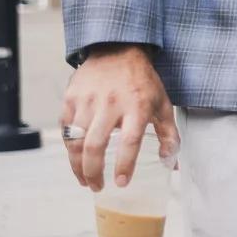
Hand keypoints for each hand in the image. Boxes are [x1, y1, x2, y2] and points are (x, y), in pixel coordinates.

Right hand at [60, 44, 178, 190]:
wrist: (117, 50)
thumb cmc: (142, 81)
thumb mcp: (162, 103)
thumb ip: (168, 134)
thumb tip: (171, 162)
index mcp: (137, 106)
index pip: (130, 141)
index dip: (124, 165)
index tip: (122, 183)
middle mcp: (110, 104)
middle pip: (95, 145)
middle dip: (93, 172)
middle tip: (97, 187)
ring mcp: (87, 101)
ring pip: (75, 141)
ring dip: (77, 166)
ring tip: (84, 180)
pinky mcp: (70, 99)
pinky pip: (65, 130)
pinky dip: (69, 149)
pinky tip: (76, 159)